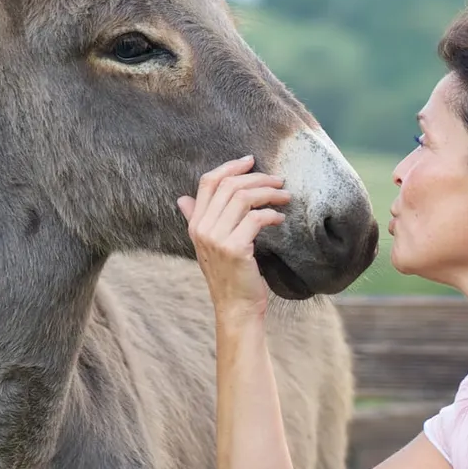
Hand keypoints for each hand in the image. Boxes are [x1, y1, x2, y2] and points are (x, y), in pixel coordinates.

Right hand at [177, 156, 288, 319]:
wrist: (236, 308)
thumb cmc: (229, 275)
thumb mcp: (209, 246)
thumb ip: (198, 219)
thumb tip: (183, 199)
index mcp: (195, 224)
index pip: (208, 182)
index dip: (230, 167)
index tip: (251, 161)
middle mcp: (202, 229)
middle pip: (229, 186)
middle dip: (257, 178)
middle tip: (278, 181)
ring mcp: (217, 239)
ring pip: (244, 198)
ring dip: (268, 193)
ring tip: (284, 197)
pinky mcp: (235, 248)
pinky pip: (256, 218)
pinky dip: (272, 214)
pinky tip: (280, 218)